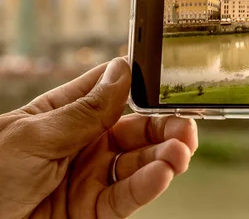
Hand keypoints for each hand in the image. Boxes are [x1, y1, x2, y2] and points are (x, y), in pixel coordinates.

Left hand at [0, 58, 197, 218]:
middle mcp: (84, 144)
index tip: (170, 84)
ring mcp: (92, 177)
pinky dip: (149, 185)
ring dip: (164, 156)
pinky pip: (128, 196)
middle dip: (165, 126)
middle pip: (137, 130)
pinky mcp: (96, 210)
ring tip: (180, 152)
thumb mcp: (32, 135)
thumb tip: (121, 73)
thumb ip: (84, 110)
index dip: (142, 86)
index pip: (112, 92)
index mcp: (65, 116)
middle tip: (186, 127)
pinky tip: (163, 174)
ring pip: (140, 162)